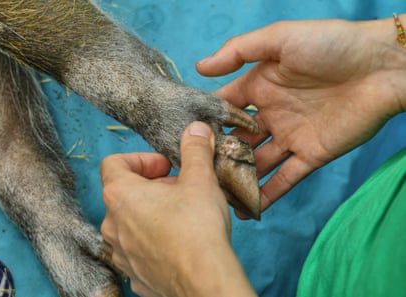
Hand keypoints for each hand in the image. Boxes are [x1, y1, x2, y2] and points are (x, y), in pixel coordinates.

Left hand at [100, 121, 255, 296]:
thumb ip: (194, 150)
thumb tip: (195, 129)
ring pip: (129, 223)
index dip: (141, 159)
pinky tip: (178, 243)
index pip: (114, 163)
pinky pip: (138, 250)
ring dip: (150, 214)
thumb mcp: (200, 179)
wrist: (203, 281)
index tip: (165, 166)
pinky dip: (153, 241)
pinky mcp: (134, 275)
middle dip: (151, 186)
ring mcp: (120, 254)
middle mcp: (112, 225)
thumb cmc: (197, 228)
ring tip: (179, 215)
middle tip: (179, 188)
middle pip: (123, 194)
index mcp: (120, 195)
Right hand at [197, 18, 405, 210]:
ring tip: (217, 198)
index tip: (184, 140)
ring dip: (239, 180)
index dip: (207, 123)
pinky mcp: (311, 155)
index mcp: (260, 86)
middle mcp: (271, 114)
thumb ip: (238, 51)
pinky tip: (249, 208)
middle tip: (197, 176)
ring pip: (258, 163)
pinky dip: (268, 194)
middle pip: (238, 140)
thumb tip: (200, 67)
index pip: (225, 108)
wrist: (382, 67)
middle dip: (219, 157)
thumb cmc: (331, 45)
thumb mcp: (279, 38)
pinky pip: (286, 178)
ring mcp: (291, 136)